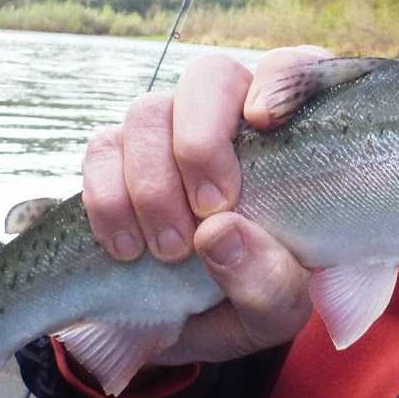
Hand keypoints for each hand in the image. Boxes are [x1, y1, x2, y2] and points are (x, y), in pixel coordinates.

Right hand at [77, 46, 330, 366]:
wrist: (187, 328)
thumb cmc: (254, 298)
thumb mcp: (278, 310)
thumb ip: (268, 282)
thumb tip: (218, 232)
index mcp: (291, 137)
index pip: (297, 68)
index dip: (279, 78)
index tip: (264, 121)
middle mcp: (229, 117)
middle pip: (209, 75)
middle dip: (201, 138)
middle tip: (210, 208)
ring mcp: (168, 131)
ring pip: (147, 112)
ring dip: (152, 184)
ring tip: (170, 251)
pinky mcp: (117, 158)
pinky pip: (101, 151)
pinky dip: (108, 201)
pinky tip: (127, 249)